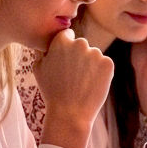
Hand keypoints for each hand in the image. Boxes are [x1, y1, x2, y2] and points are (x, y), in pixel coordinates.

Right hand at [34, 29, 113, 147]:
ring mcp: (96, 53)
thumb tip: (47, 41)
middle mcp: (80, 43)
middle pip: (81, 45)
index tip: (64, 60)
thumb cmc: (51, 91)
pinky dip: (100, 73)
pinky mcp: (108, 64)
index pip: (67, 35)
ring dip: (90, 65)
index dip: (65, 48)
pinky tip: (91, 85)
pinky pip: (104, 64)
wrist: (70, 113)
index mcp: (62, 41)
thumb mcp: (38, 68)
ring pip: (93, 55)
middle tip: (72, 76)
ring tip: (81, 83)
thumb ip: (43, 50)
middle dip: (78, 55)